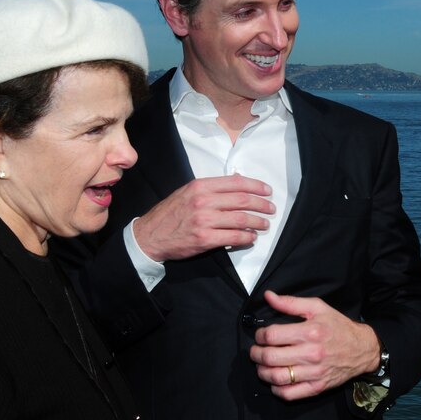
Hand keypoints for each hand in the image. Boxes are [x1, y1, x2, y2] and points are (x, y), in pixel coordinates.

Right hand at [132, 175, 273, 262]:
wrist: (149, 235)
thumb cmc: (170, 213)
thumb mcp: (188, 192)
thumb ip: (211, 188)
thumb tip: (237, 181)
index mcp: (200, 186)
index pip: (236, 183)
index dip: (256, 186)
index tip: (267, 190)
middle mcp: (203, 201)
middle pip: (242, 201)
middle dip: (261, 204)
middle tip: (270, 209)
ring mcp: (204, 220)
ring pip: (241, 219)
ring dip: (257, 222)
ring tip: (264, 224)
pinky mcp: (205, 238)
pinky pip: (233, 237)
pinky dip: (246, 237)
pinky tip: (251, 237)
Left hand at [251, 290, 379, 400]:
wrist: (362, 348)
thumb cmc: (338, 327)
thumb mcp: (317, 308)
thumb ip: (290, 303)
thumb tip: (268, 296)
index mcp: (310, 332)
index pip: (272, 336)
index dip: (260, 335)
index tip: (261, 336)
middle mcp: (311, 354)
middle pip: (270, 358)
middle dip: (256, 354)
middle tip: (256, 351)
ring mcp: (314, 373)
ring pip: (277, 377)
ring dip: (262, 372)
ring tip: (262, 366)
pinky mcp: (317, 387)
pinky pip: (290, 394)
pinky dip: (277, 390)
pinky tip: (275, 382)